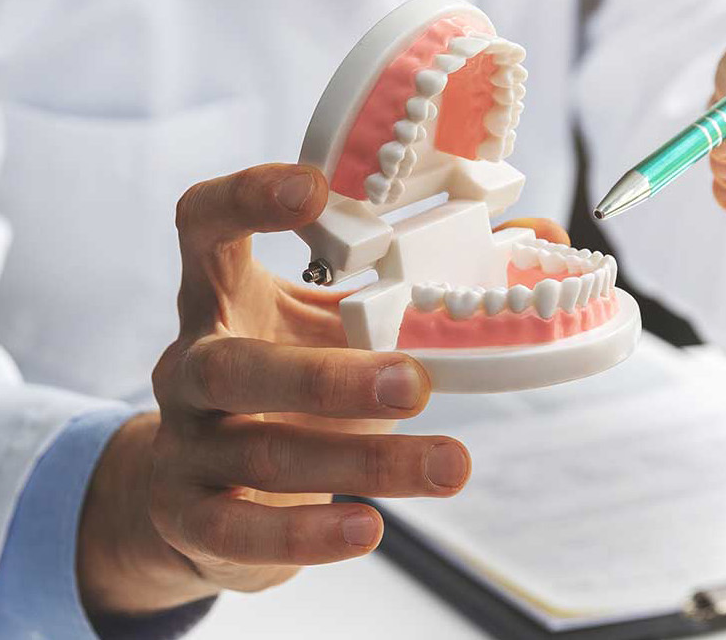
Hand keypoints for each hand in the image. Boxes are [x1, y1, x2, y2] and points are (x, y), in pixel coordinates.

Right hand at [77, 163, 567, 616]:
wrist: (198, 494)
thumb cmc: (286, 388)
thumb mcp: (335, 327)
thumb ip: (417, 284)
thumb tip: (541, 234)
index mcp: (221, 296)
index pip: (203, 224)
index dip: (246, 198)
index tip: (315, 189)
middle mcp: (188, 364)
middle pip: (234, 363)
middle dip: (327, 375)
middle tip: (418, 381)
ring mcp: (184, 443)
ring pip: (264, 451)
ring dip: (362, 462)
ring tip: (450, 467)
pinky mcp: (189, 516)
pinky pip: (240, 528)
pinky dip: (306, 535)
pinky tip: (369, 530)